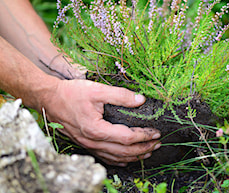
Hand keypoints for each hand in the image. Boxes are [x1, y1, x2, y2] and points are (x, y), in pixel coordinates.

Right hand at [41, 79, 160, 166]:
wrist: (49, 99)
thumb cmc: (71, 94)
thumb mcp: (97, 90)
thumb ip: (120, 95)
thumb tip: (140, 100)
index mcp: (96, 129)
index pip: (127, 138)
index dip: (144, 136)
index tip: (156, 132)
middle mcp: (92, 141)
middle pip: (124, 152)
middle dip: (143, 149)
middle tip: (157, 144)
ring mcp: (88, 145)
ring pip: (115, 158)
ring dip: (134, 156)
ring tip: (147, 152)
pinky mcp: (85, 144)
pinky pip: (105, 157)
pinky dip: (119, 160)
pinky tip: (126, 158)